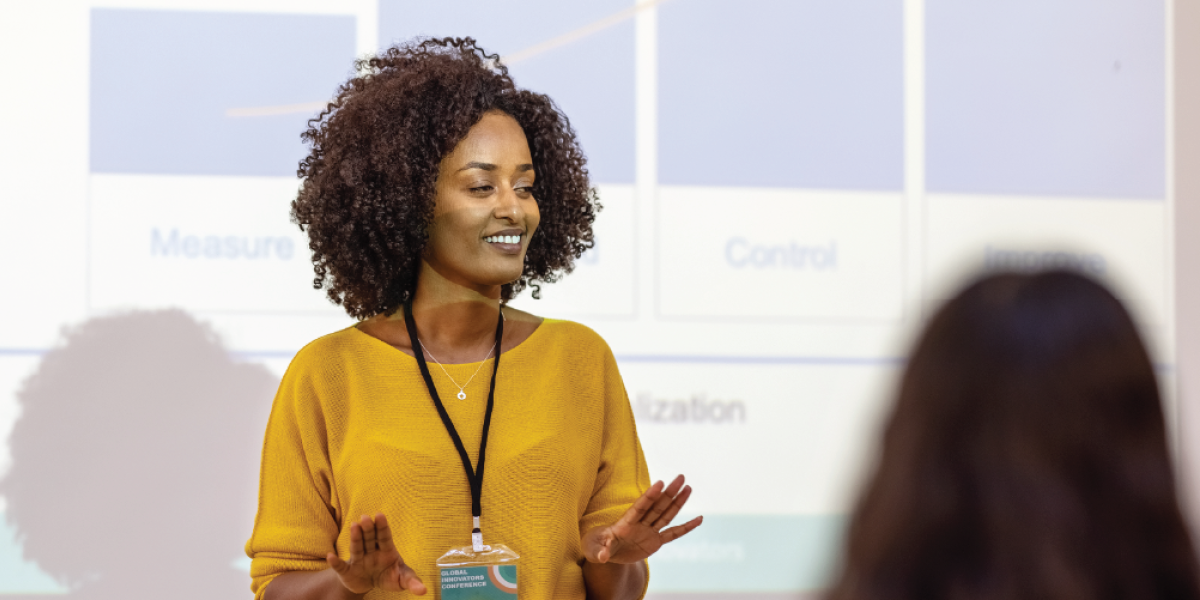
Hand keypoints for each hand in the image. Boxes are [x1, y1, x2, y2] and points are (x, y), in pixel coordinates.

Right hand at [326, 513, 426, 594]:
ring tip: (353, 526)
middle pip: (369, 538)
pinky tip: (331, 557)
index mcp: (386, 550)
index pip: (384, 536)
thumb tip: (423, 591)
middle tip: (365, 518)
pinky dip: (336, 562)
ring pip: (357, 547)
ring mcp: (359, 560)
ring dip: (355, 537)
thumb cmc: (389, 576)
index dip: (382, 526)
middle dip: (367, 528)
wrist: (370, 584)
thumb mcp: (402, 579)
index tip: (380, 515)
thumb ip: (412, 582)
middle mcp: (371, 551)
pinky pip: (341, 566)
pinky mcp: (348, 571)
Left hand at [582, 475, 702, 563]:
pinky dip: (686, 527)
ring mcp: (648, 531)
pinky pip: (673, 534)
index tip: (659, 483)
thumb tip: (603, 556)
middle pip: (657, 506)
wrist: (602, 552)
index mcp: (624, 523)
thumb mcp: (593, 549)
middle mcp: (639, 524)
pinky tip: (699, 519)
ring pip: (666, 515)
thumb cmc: (595, 547)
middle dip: (669, 492)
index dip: (649, 496)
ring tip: (688, 488)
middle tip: (681, 477)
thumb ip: (600, 551)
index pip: (639, 507)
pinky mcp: (655, 542)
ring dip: (677, 502)